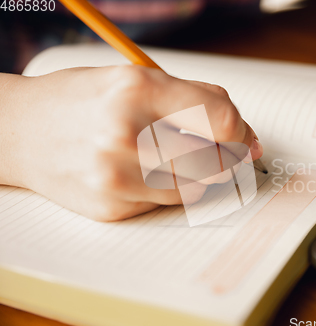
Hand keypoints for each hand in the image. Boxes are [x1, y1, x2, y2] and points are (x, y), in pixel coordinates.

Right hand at [0, 66, 262, 220]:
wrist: (20, 132)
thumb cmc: (83, 101)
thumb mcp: (136, 79)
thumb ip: (196, 100)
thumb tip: (244, 135)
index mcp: (136, 90)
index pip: (219, 118)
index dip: (240, 131)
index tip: (242, 137)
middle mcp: (124, 134)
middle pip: (214, 158)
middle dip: (225, 156)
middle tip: (220, 150)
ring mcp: (116, 177)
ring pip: (196, 187)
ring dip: (199, 174)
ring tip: (173, 157)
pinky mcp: (111, 207)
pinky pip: (166, 203)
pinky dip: (169, 189)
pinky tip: (145, 172)